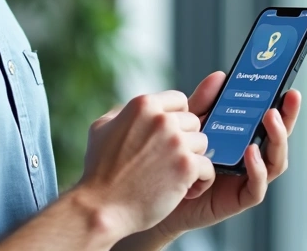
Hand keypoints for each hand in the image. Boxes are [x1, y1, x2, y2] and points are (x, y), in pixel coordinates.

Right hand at [72, 90, 215, 237]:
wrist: (101, 206)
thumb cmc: (98, 171)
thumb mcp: (101, 128)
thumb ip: (121, 113)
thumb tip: (129, 109)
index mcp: (143, 105)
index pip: (178, 100)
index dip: (176, 119)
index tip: (169, 136)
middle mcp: (162, 119)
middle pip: (193, 123)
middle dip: (184, 141)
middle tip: (168, 161)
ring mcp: (176, 142)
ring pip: (203, 144)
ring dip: (192, 160)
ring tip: (175, 176)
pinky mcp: (186, 166)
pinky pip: (208, 168)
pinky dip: (200, 181)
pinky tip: (185, 190)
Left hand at [150, 72, 301, 241]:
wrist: (160, 191)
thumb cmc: (177, 158)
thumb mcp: (191, 126)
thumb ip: (205, 103)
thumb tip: (220, 75)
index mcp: (245, 139)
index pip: (270, 121)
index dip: (284, 105)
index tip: (289, 86)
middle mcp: (252, 158)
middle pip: (279, 139)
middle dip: (288, 117)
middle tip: (288, 96)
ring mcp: (248, 179)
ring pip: (276, 162)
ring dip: (277, 139)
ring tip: (270, 118)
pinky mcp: (238, 199)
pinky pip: (256, 187)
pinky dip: (258, 169)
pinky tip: (251, 152)